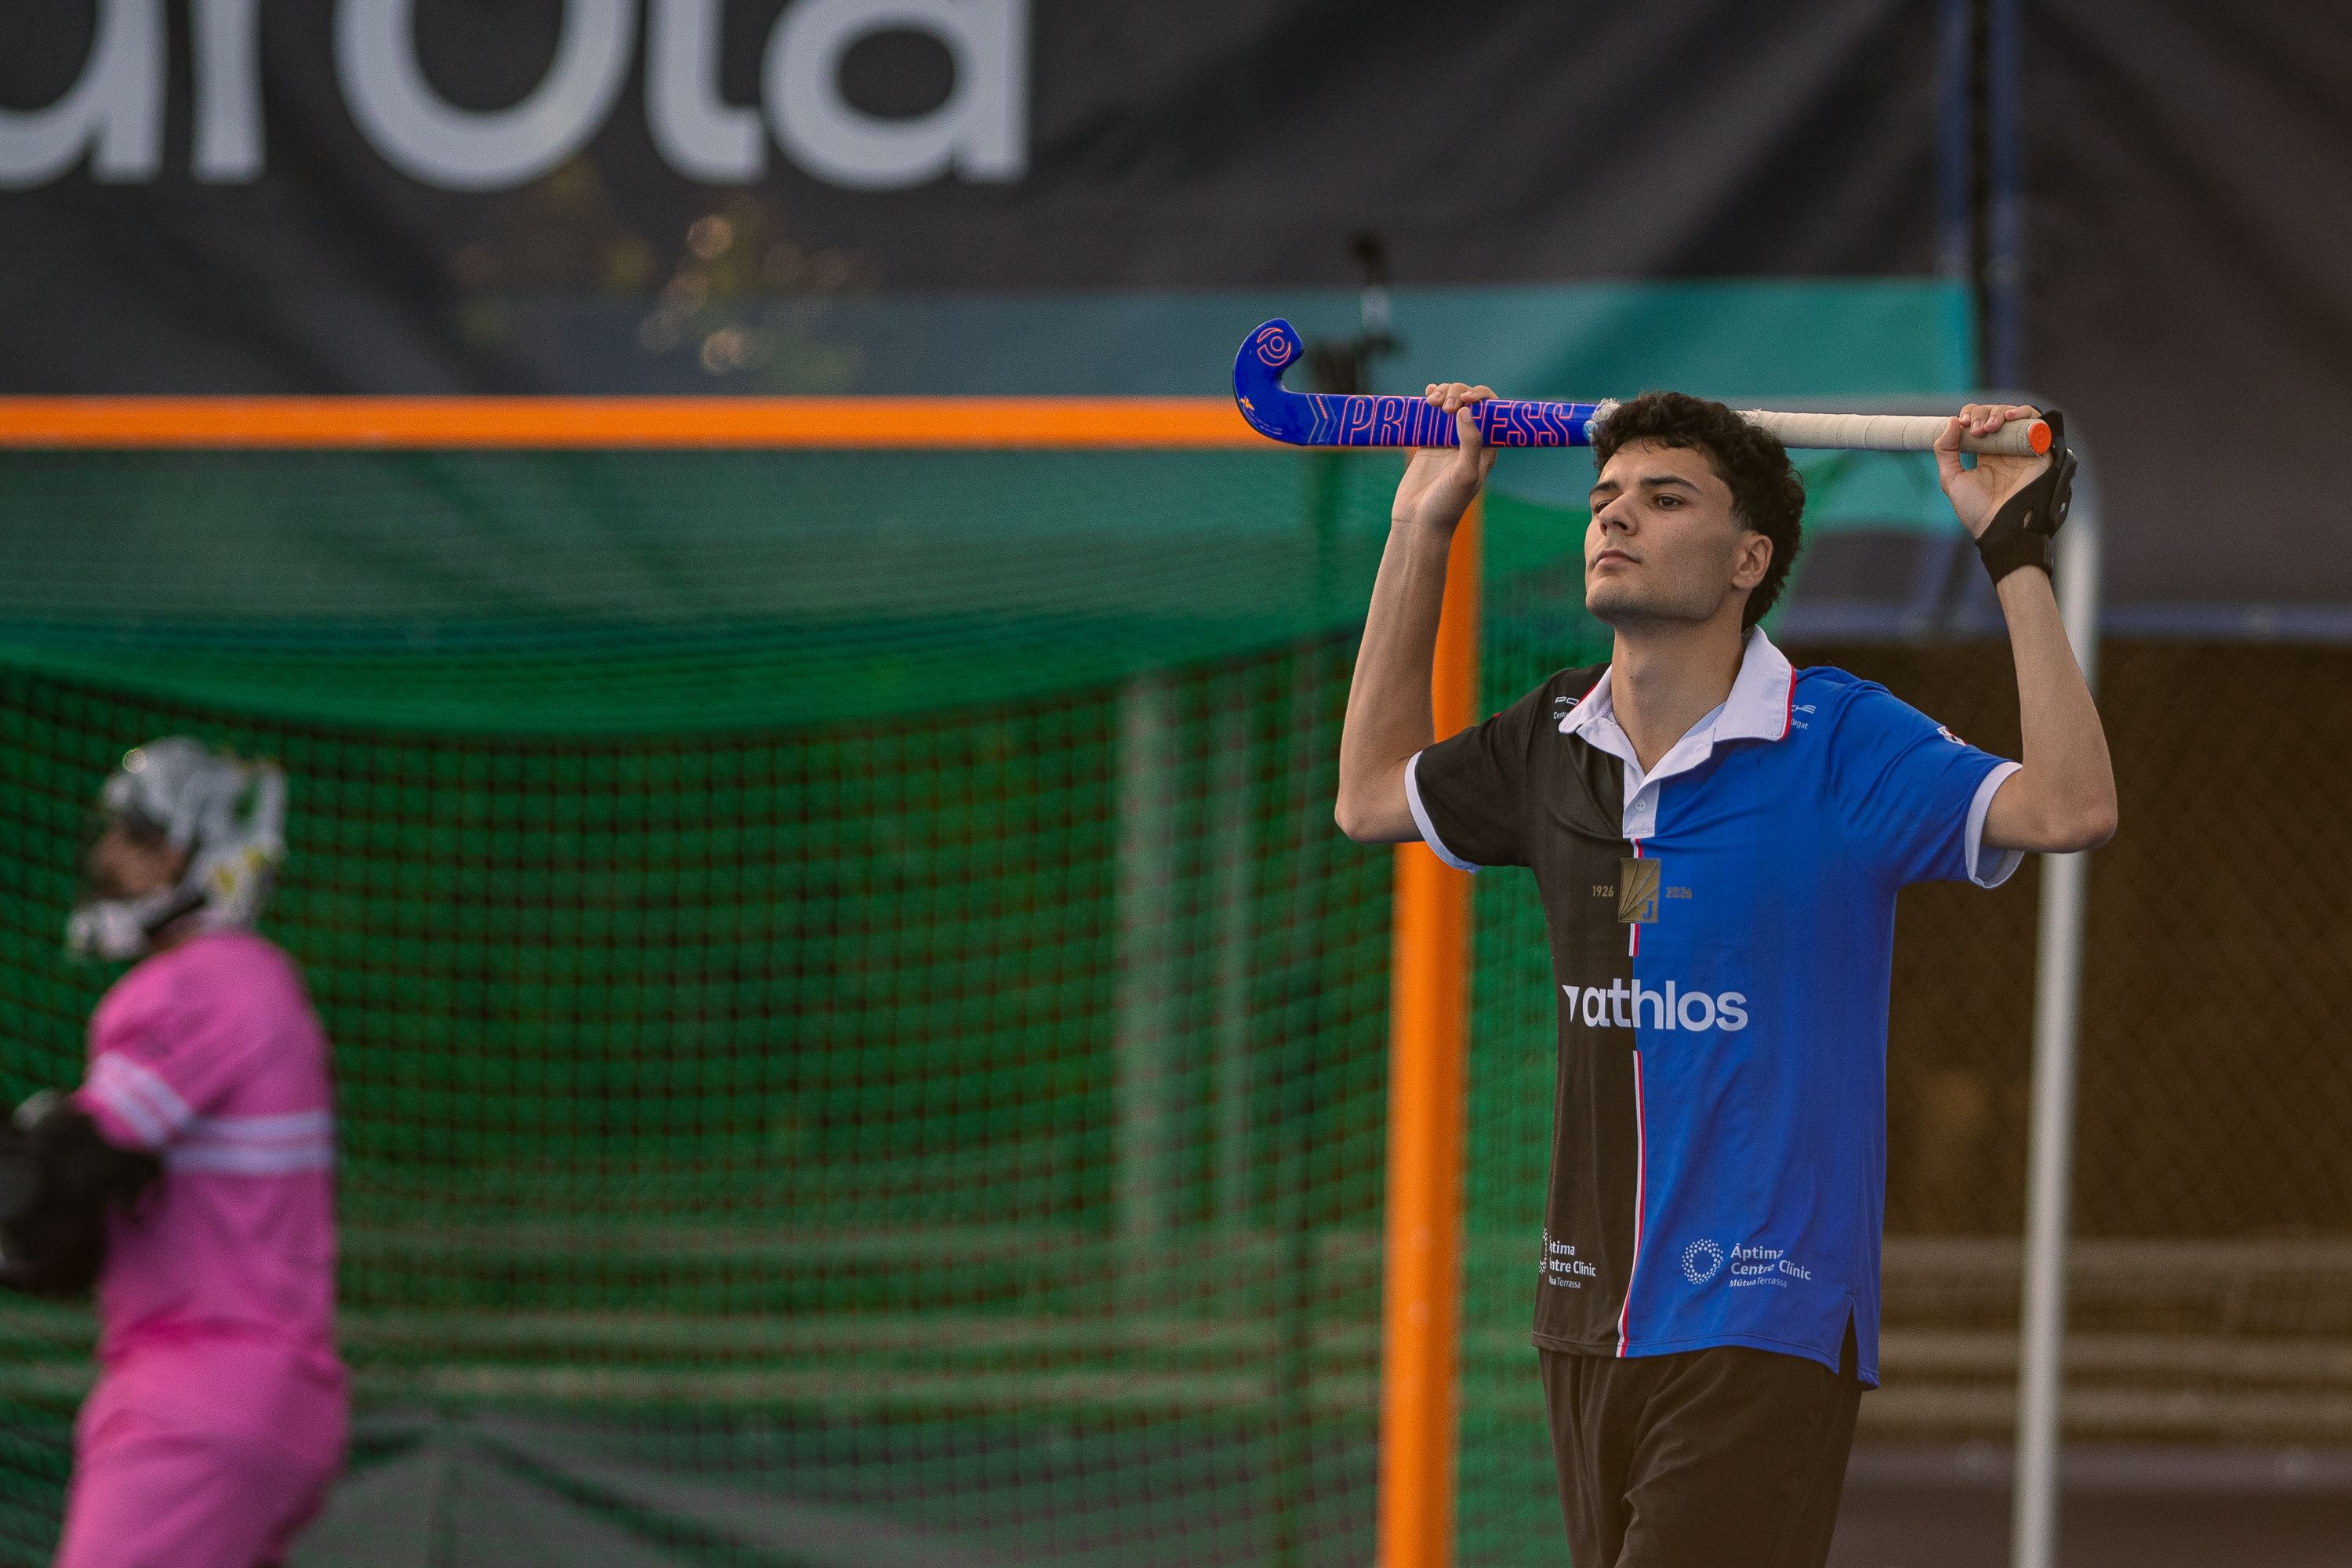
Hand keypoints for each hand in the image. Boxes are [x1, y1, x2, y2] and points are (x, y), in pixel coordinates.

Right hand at [1391, 382, 1497, 535]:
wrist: (1418, 522)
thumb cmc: (1447, 504)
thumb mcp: (1464, 474)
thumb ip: (1469, 442)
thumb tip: (1466, 410)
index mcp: (1486, 449)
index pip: (1492, 412)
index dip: (1482, 397)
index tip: (1467, 399)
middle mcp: (1469, 442)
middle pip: (1470, 403)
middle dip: (1458, 395)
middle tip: (1444, 408)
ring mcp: (1447, 441)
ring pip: (1451, 404)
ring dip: (1444, 394)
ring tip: (1431, 400)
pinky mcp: (1427, 443)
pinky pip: (1431, 415)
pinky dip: (1430, 400)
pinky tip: (1426, 394)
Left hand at [1936, 403, 2049, 538]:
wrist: (2000, 527)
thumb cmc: (1977, 510)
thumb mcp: (1951, 479)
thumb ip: (1945, 451)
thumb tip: (1951, 421)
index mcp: (1987, 453)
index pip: (1980, 420)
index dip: (1971, 414)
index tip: (1962, 422)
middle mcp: (2006, 448)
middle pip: (1996, 414)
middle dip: (1982, 414)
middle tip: (1975, 429)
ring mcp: (2023, 448)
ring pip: (2015, 415)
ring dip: (1999, 413)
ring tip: (1989, 427)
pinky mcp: (2040, 451)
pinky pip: (2037, 423)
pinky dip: (2023, 413)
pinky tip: (2009, 418)